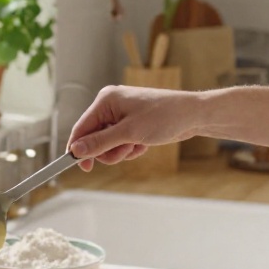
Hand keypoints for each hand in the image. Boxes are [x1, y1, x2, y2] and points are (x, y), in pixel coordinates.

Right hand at [67, 85, 198, 170]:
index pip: (81, 128)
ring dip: (121, 151)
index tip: (82, 167)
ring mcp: (121, 115)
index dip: (79, 149)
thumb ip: (100, 142)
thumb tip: (76, 150)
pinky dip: (130, 149)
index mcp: (106, 100)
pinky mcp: (131, 124)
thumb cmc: (164, 116)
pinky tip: (144, 144)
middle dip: (109, 150)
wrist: (192, 115)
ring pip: (107, 144)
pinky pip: (120, 144)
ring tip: (137, 146)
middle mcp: (111, 106)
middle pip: (94, 138)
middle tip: (125, 151)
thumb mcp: (129, 133)